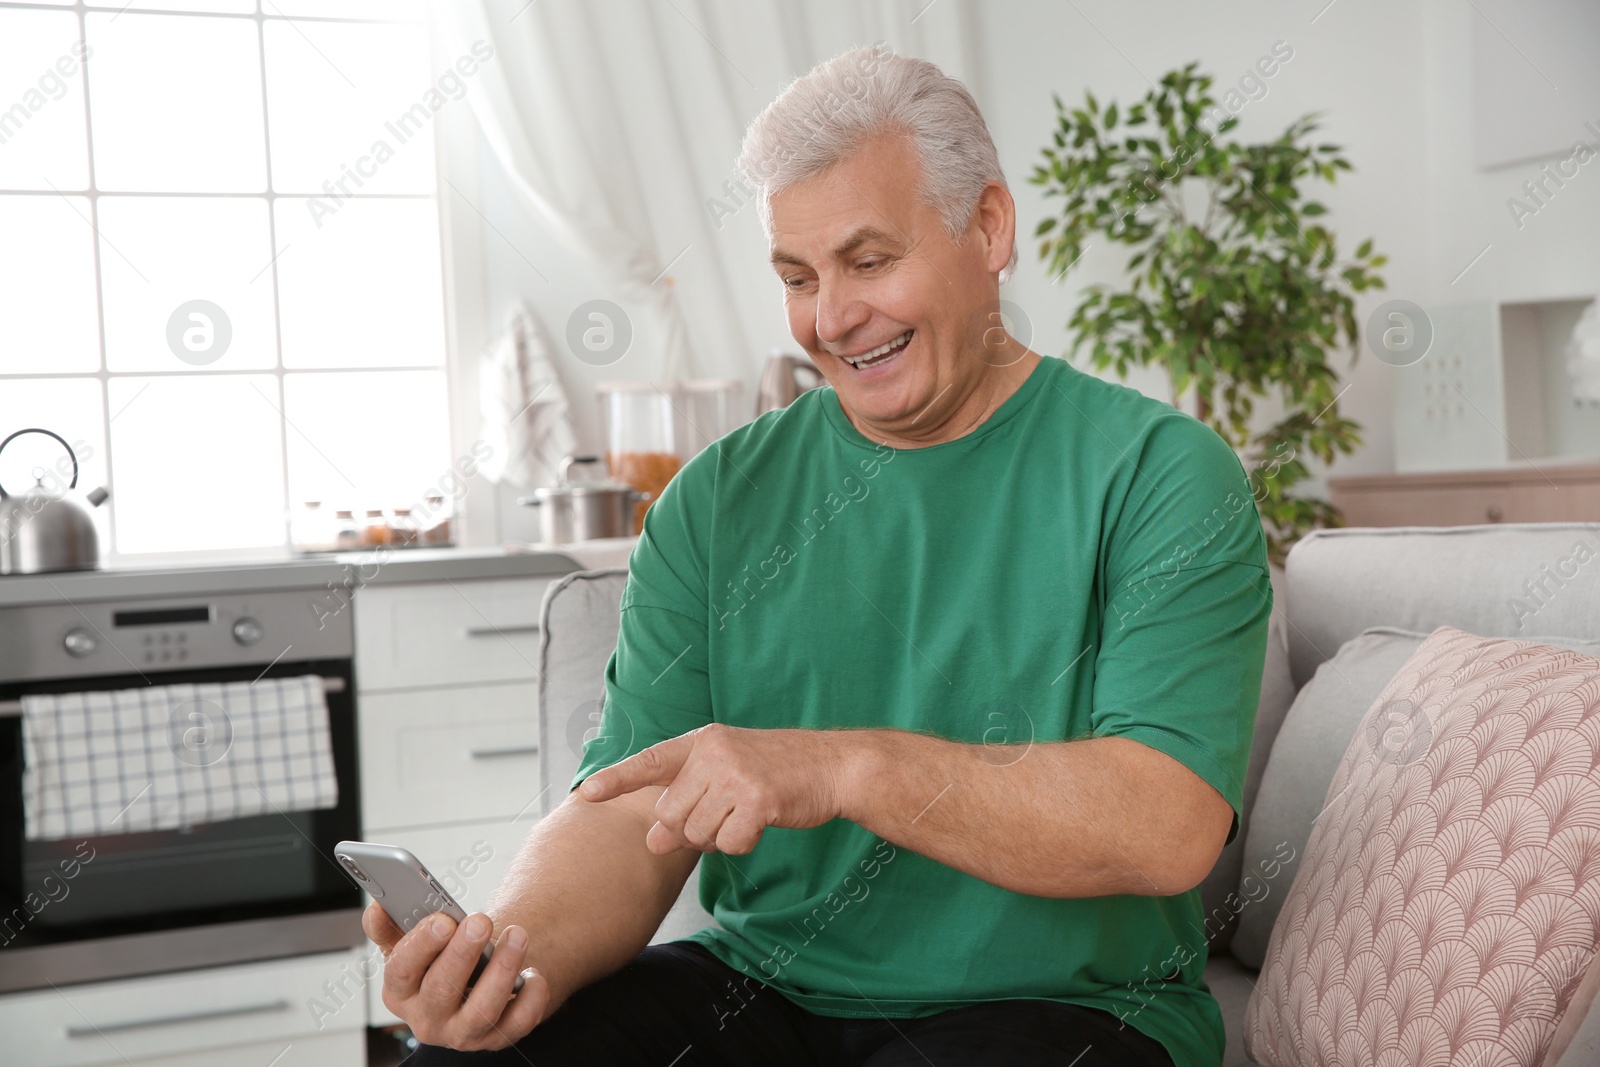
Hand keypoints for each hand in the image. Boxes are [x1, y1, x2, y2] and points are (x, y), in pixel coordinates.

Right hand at [363, 902, 549, 1051]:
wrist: (470, 983)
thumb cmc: (436, 959)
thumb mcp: (406, 942)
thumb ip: (389, 923)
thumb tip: (379, 908)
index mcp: (400, 992)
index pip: (401, 972)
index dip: (421, 945)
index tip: (442, 920)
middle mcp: (427, 1019)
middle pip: (441, 990)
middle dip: (463, 953)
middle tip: (481, 921)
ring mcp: (462, 1033)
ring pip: (482, 1010)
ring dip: (502, 970)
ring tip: (516, 935)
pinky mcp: (496, 1038)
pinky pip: (518, 1023)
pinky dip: (531, 998)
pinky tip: (533, 972)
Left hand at [578, 723, 851, 853]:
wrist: (832, 766)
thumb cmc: (777, 772)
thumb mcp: (727, 776)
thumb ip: (687, 802)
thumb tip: (651, 841)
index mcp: (703, 742)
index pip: (651, 761)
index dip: (617, 778)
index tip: (587, 793)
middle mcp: (714, 754)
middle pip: (671, 815)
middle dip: (689, 830)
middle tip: (722, 818)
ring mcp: (736, 775)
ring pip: (697, 833)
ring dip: (718, 838)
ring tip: (744, 816)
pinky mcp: (758, 799)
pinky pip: (729, 843)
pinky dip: (742, 844)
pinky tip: (761, 824)